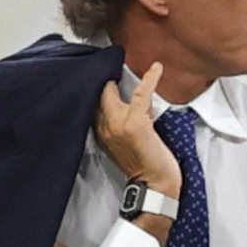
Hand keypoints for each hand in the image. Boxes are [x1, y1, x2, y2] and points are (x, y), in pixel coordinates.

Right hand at [95, 62, 180, 197]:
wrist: (155, 186)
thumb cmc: (144, 167)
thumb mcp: (121, 144)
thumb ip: (116, 124)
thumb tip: (123, 103)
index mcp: (99, 132)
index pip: (89, 102)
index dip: (94, 86)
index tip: (99, 72)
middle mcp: (104, 128)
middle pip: (95, 94)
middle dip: (100, 77)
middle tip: (109, 61)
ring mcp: (118, 125)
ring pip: (111, 91)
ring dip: (119, 75)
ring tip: (125, 60)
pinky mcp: (136, 123)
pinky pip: (141, 94)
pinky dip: (150, 79)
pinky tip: (156, 68)